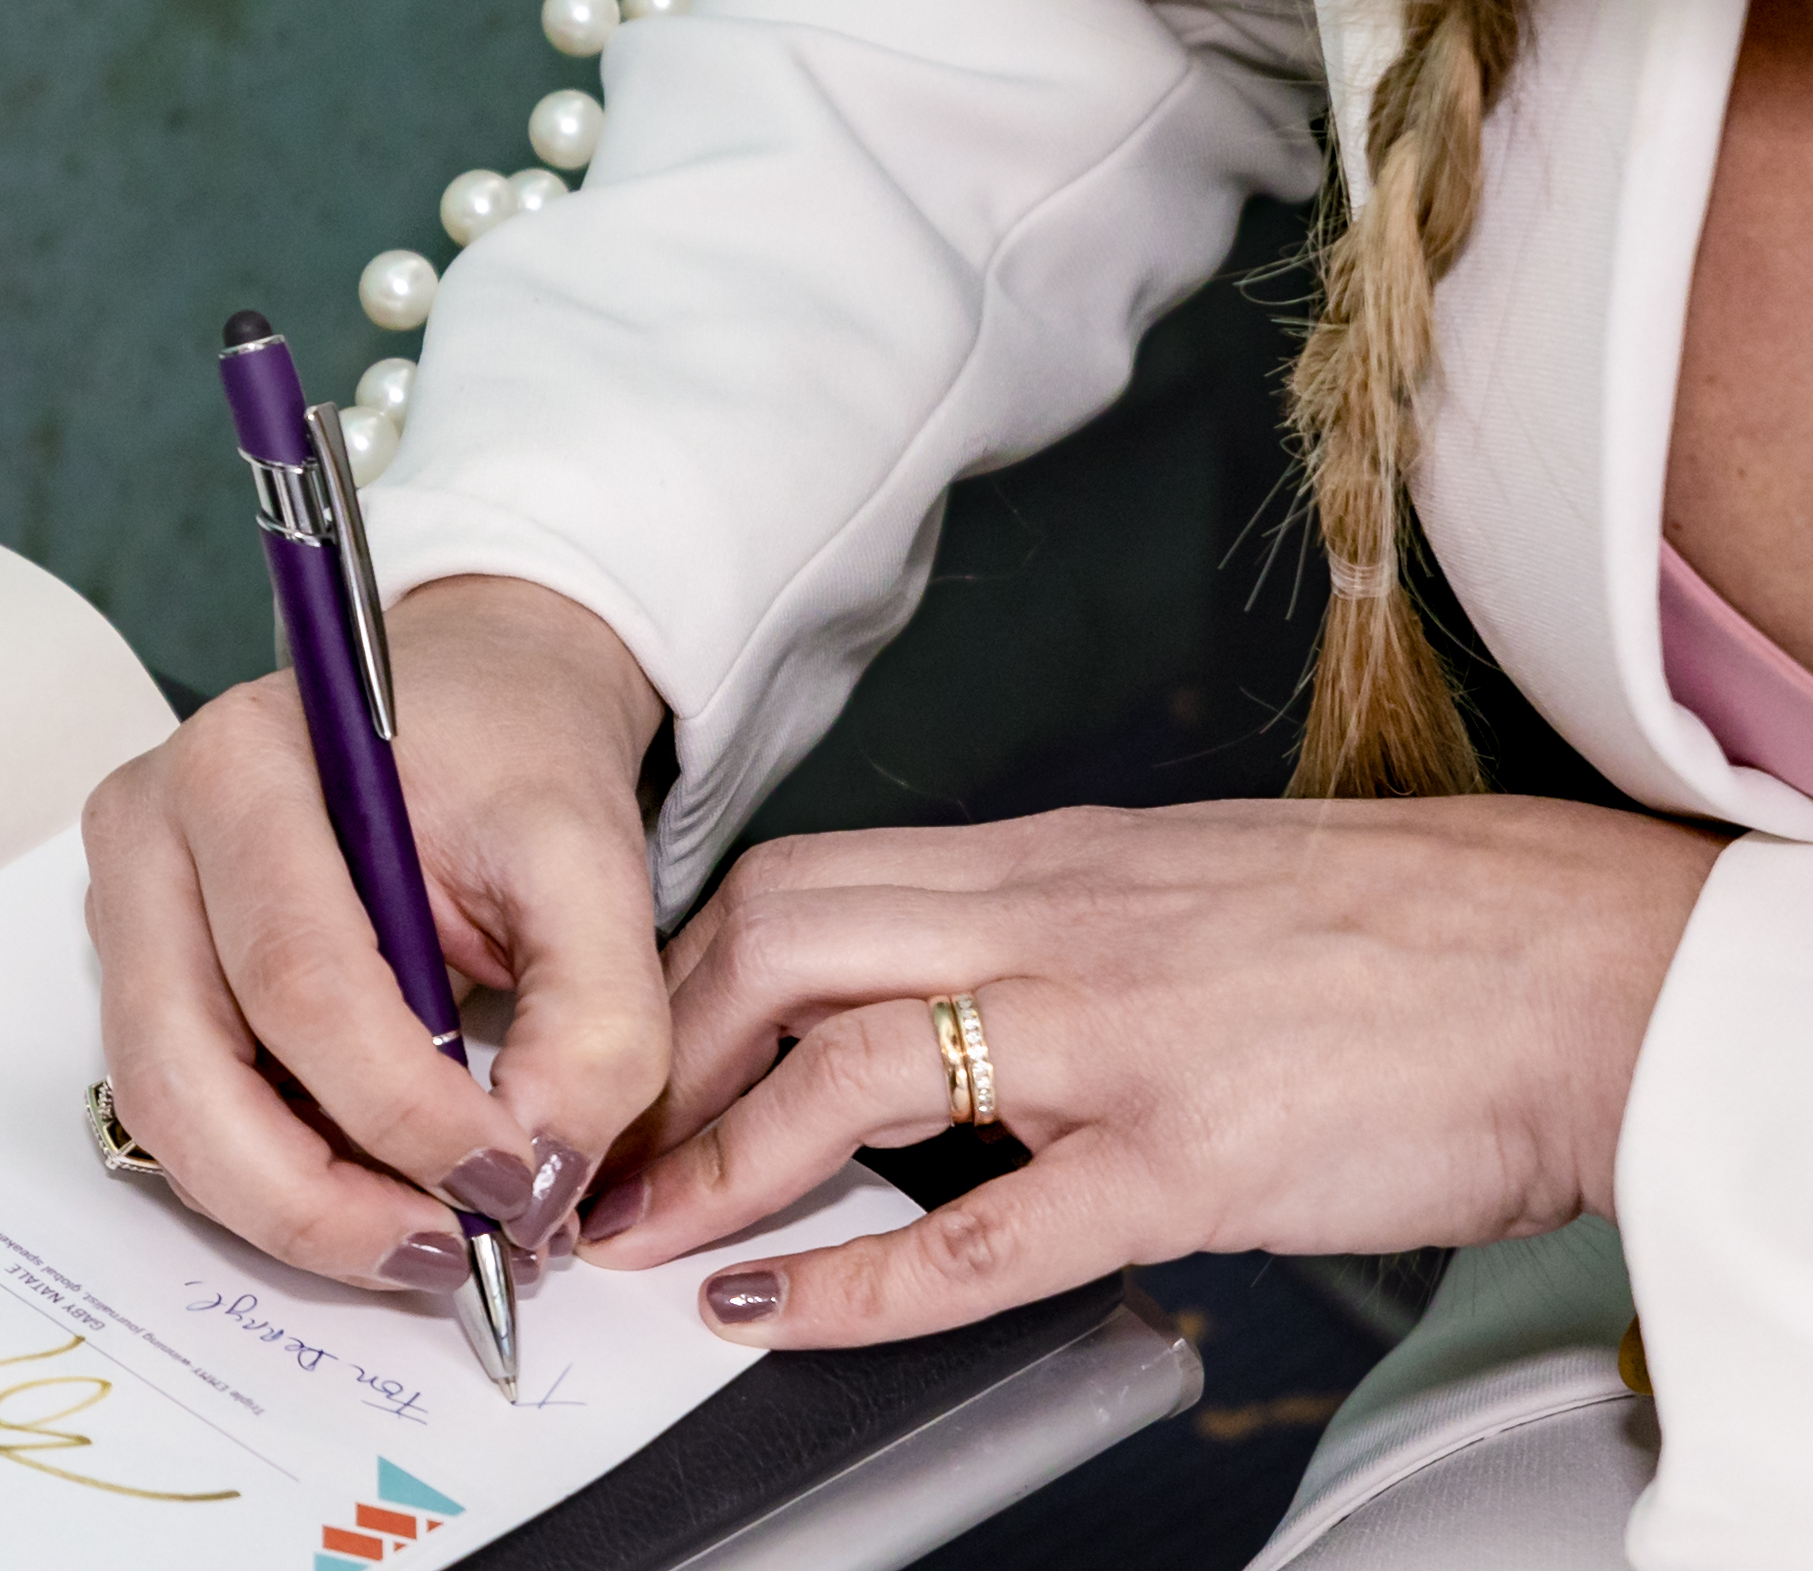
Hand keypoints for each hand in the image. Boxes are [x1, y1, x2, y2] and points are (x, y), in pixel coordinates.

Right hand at [83, 576, 668, 1293]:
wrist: (478, 698)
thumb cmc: (516, 758)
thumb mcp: (595, 862)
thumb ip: (597, 1020)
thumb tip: (541, 1181)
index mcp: (242, 764)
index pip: (299, 977)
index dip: (404, 1111)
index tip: (517, 1183)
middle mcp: (149, 831)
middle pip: (188, 1064)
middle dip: (319, 1197)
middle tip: (451, 1254)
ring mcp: (127, 905)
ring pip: (166, 1110)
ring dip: (294, 1207)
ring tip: (426, 1242)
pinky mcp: (141, 972)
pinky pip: (183, 1112)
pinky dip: (277, 1179)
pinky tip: (378, 1197)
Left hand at [575, 796, 1726, 1344]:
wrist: (1573, 961)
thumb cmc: (1391, 927)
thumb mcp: (1177, 878)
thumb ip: (1044, 917)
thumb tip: (934, 971)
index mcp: (1046, 859)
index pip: (802, 878)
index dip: (686, 962)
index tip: (632, 1039)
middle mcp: (1052, 924)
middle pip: (778, 941)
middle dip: (658, 1045)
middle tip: (604, 1141)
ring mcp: (1112, 1038)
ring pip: (849, 1066)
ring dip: (720, 1158)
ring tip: (647, 1234)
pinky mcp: (1187, 1159)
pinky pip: (986, 1231)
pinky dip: (862, 1282)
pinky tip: (784, 1318)